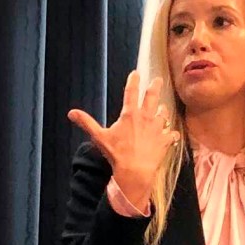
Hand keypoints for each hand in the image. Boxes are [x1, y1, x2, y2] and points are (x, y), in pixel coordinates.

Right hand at [67, 70, 174, 212]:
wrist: (135, 171)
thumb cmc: (117, 153)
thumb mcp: (99, 137)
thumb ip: (86, 123)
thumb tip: (71, 113)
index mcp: (130, 114)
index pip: (131, 92)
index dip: (133, 80)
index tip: (136, 73)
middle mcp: (146, 117)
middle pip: (152, 97)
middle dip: (155, 86)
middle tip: (157, 80)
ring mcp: (157, 128)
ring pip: (163, 114)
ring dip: (162, 111)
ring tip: (162, 108)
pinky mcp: (165, 141)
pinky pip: (172, 134)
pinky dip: (172, 134)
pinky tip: (173, 135)